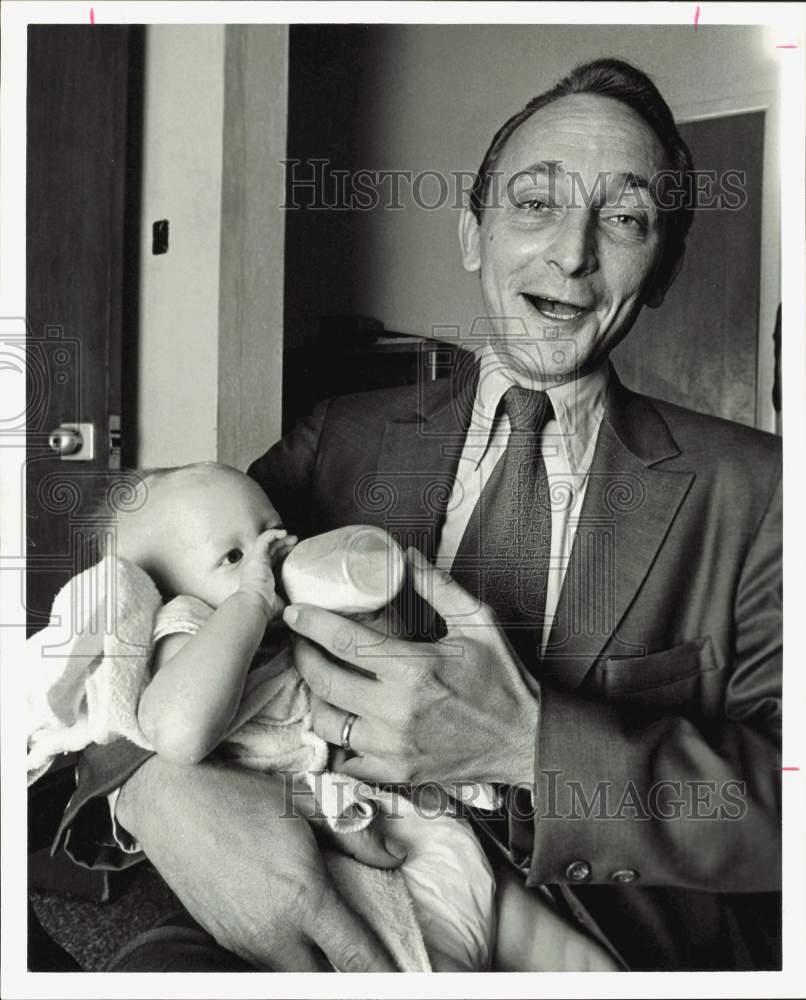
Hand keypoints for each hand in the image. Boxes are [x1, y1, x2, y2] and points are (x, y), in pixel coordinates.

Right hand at [115, 757, 397, 970]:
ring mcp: (243, 940)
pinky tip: (291, 927)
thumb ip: (357, 836)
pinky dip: (285, 954)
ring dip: (313, 964)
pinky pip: (264, 960)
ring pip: (290, 974)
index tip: (404, 981)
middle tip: (361, 956)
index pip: (356, 957)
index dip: (384, 975)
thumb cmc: (241, 795)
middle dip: (346, 974)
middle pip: (322, 982)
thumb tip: (395, 857)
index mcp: (303, 898)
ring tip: (328, 939)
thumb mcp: (307, 803)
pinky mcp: (222, 937)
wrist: (171, 800)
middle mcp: (274, 931)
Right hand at [238, 528, 296, 618]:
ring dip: (281, 538)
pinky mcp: (256, 556)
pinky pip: (264, 539)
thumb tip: (303, 608)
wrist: (254, 606)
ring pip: (268, 542)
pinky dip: (273, 533)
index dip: (283, 554)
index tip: (296, 552)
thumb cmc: (266, 609)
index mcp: (262, 577)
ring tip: (293, 538)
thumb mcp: (282, 604)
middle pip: (271, 550)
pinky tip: (284, 533)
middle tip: (296, 542)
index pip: (273, 561)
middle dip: (284, 544)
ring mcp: (256, 561)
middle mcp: (257, 568)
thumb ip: (291, 602)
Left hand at [284, 547, 538, 786]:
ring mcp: (394, 747)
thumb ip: (439, 588)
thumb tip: (406, 556)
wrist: (525, 739)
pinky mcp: (397, 773)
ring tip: (318, 678)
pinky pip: (347, 760)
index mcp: (415, 668)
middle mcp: (397, 710)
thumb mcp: (478, 623)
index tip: (293, 611)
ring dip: (315, 698)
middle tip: (299, 641)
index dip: (311, 624)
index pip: (344, 642)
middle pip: (324, 682)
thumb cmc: (502, 678)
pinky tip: (342, 720)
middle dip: (302, 657)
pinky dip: (338, 741)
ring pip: (327, 723)